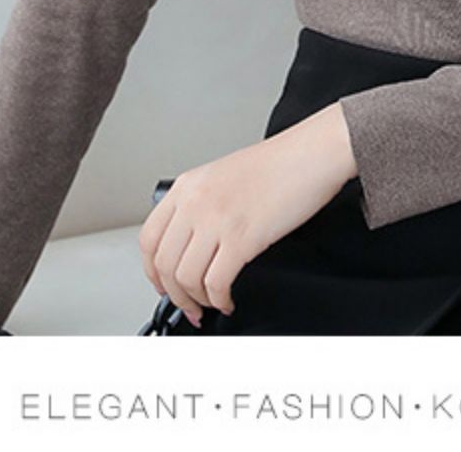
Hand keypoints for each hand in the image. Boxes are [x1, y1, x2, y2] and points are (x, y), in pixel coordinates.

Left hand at [139, 102, 357, 327]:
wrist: (310, 154)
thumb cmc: (278, 164)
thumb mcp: (223, 176)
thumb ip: (201, 204)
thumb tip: (192, 244)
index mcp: (186, 186)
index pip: (149, 239)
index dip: (152, 272)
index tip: (164, 285)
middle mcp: (195, 203)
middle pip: (164, 264)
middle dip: (174, 295)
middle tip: (187, 305)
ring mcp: (216, 220)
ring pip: (186, 278)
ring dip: (196, 301)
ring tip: (210, 304)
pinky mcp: (242, 238)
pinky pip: (216, 282)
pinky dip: (219, 300)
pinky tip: (228, 300)